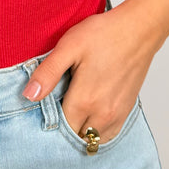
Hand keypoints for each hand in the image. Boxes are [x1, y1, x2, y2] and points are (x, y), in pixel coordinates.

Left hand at [23, 0, 165, 143]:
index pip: (59, 128)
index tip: (45, 106)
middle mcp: (102, 114)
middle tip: (57, 105)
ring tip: (72, 110)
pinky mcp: (127, 110)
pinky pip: (108, 134)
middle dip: (63, 127)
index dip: (49, 120)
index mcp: (84, 101)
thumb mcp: (68, 47)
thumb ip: (48, 73)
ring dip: (80, 130)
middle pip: (75, 135)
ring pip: (92, 139)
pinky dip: (97, 130)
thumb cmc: (104, 34)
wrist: (139, 29)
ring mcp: (117, 115)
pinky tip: (89, 114)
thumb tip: (29, 95)